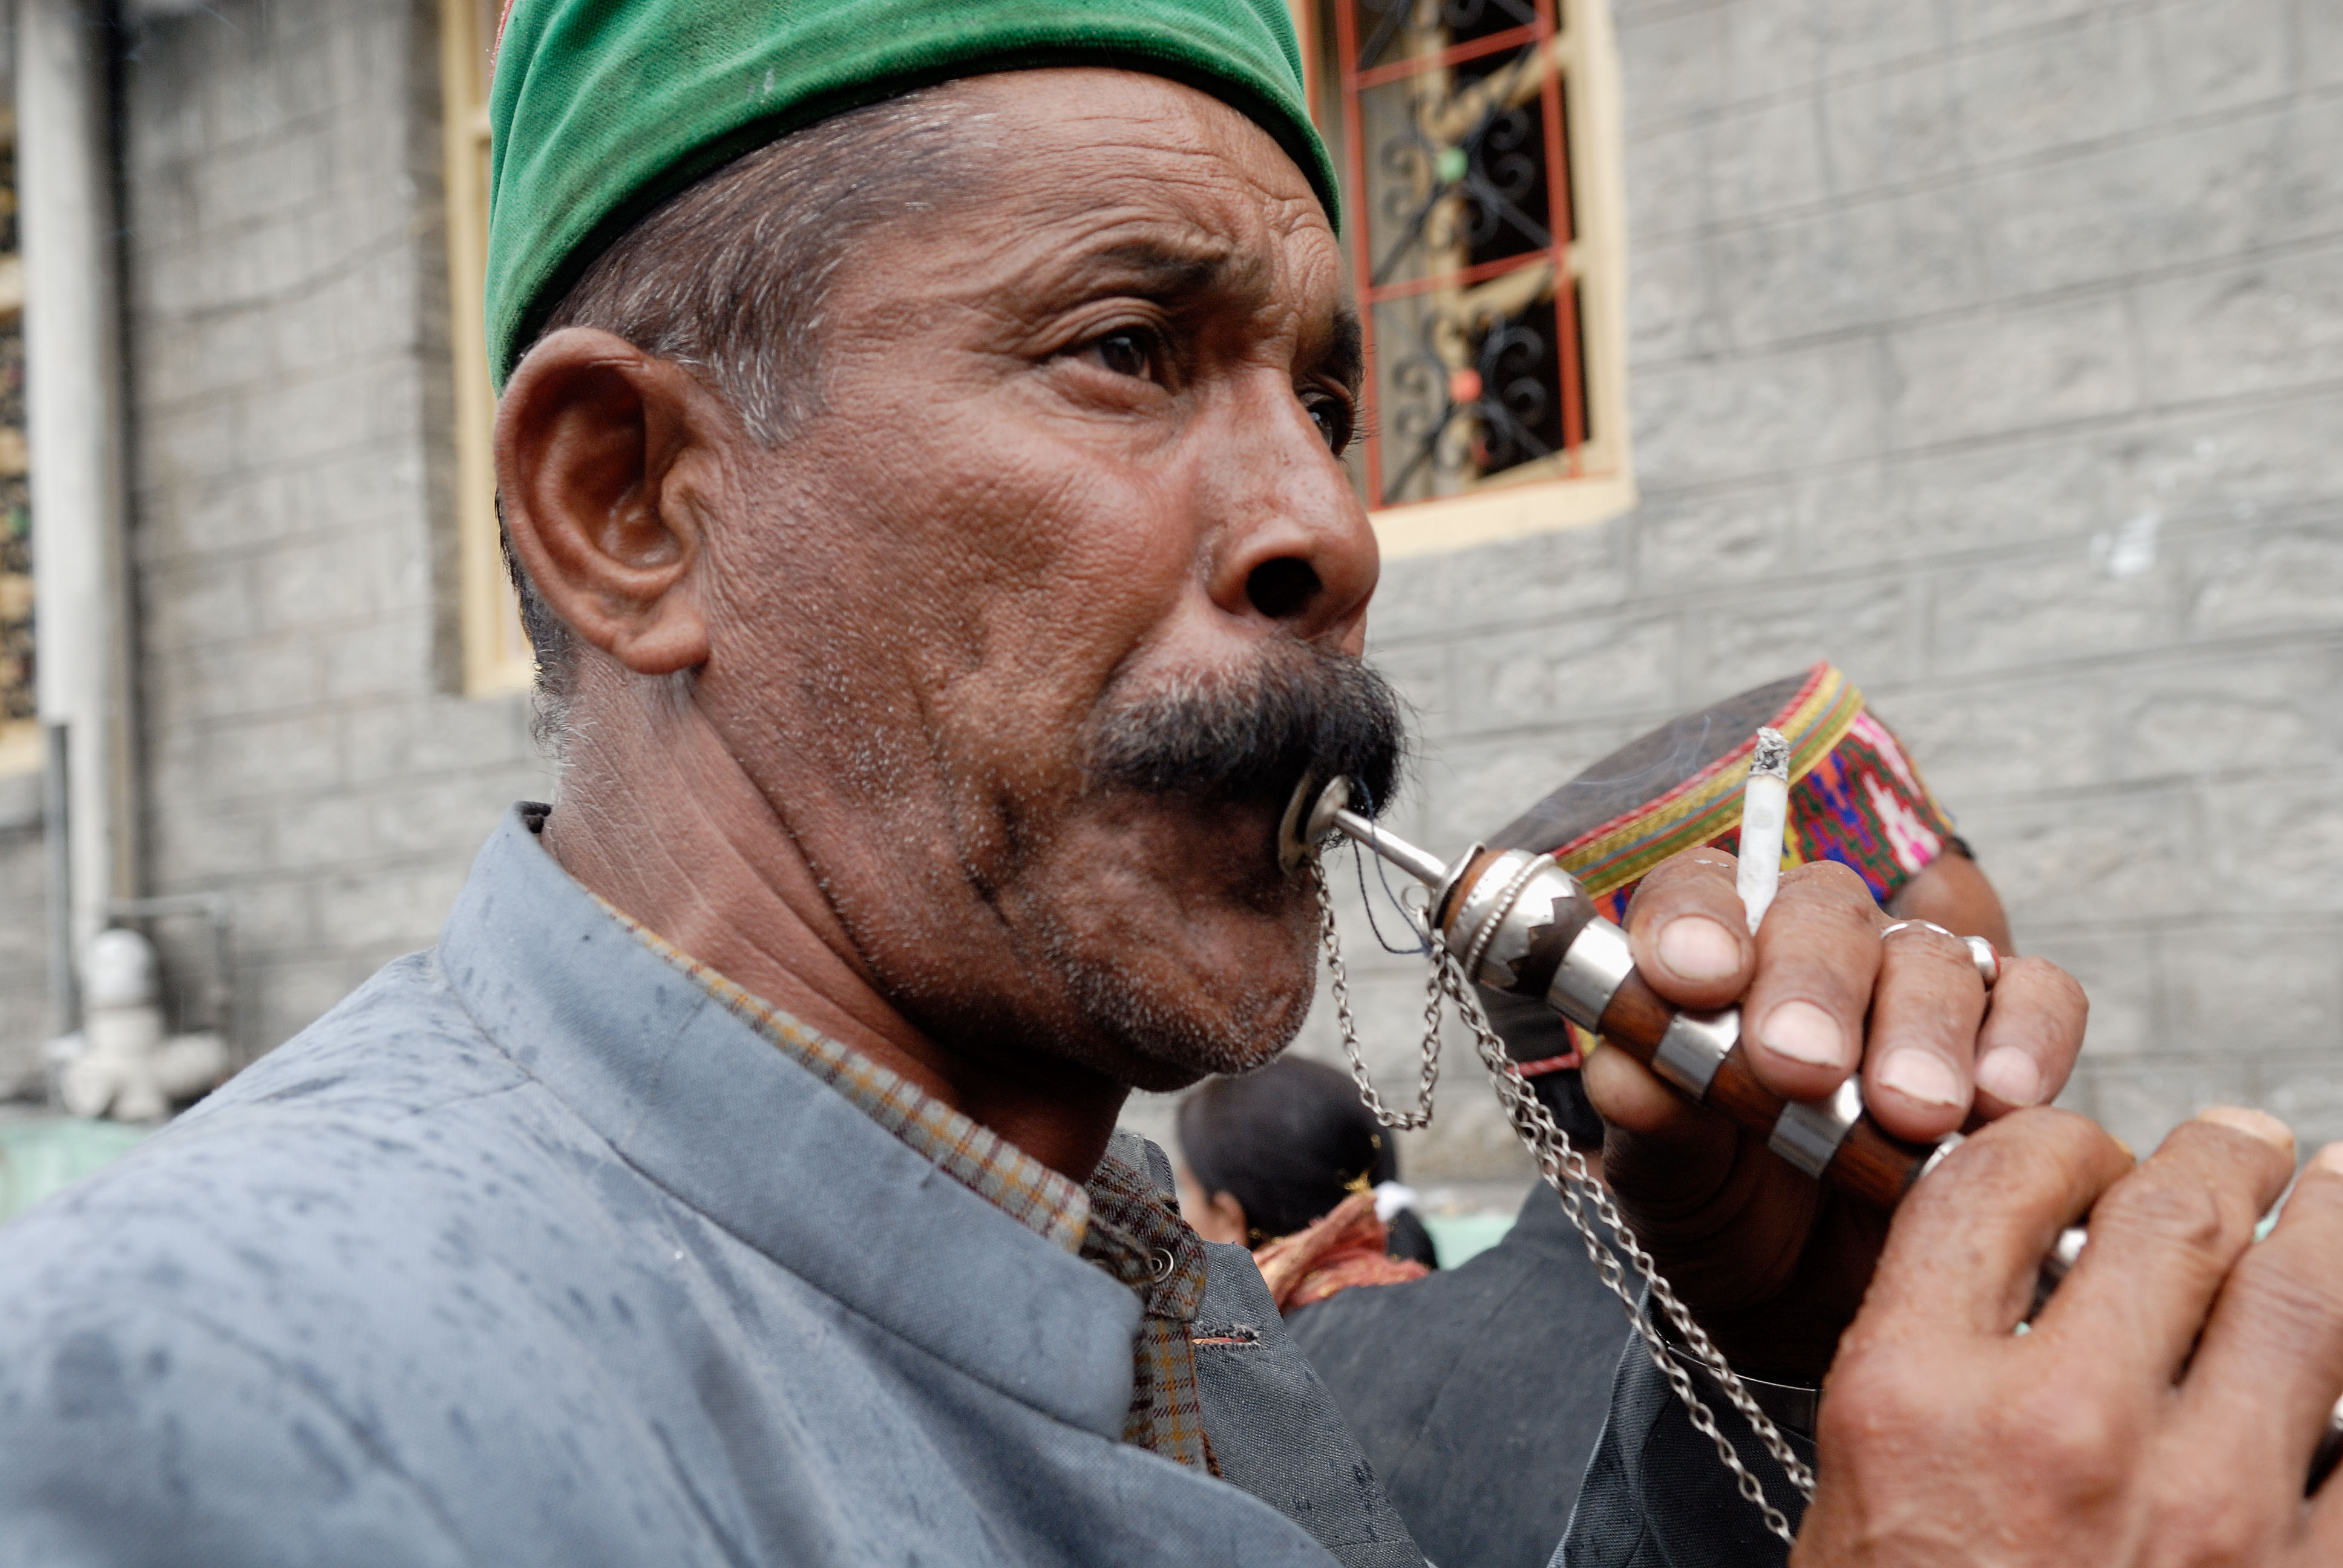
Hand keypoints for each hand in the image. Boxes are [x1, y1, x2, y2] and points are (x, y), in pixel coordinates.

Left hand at [1581, 850, 2088, 1373]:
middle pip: (1823, 913)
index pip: (1696, 893)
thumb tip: (1631, 1071)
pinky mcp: (2001, 1038)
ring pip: (1930, 956)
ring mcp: (1913, 986)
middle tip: (1804, 1068)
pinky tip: (2006, 1102)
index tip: (1697, 978)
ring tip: (1909, 1112)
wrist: (1807, 1302)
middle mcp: (1813, 953)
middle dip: (1814, 987)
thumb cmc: (1721, 1213)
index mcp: (1710, 961)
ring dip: (1920, 1030)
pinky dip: (2027, 1038)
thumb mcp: (1666, 1182)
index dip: (1696, 920)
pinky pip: (2036, 996)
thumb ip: (1648, 1119)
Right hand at [1797, 1108, 2342, 1565]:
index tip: (2084, 1148)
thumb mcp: (1853, 1491)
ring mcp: (2205, 1511)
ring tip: (2336, 1188)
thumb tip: (2022, 1290)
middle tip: (2243, 1141)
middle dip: (2219, 1156)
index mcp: (1919, 1397)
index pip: (1999, 1186)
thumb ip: (1926, 1375)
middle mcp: (2062, 1433)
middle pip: (2170, 1220)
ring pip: (2304, 1302)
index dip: (2056, 1141)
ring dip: (2330, 1223)